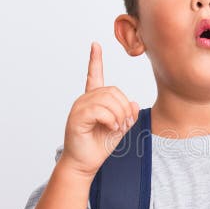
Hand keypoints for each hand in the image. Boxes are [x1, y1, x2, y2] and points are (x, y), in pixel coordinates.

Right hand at [60, 42, 139, 177]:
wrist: (85, 163)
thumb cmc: (99, 145)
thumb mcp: (120, 127)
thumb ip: (127, 113)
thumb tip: (132, 102)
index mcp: (93, 99)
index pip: (94, 74)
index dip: (95, 60)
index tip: (95, 45)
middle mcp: (85, 100)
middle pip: (112, 91)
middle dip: (124, 107)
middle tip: (125, 124)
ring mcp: (79, 107)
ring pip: (108, 100)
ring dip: (119, 115)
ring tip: (117, 127)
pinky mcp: (77, 117)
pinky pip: (100, 110)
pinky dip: (111, 120)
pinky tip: (111, 128)